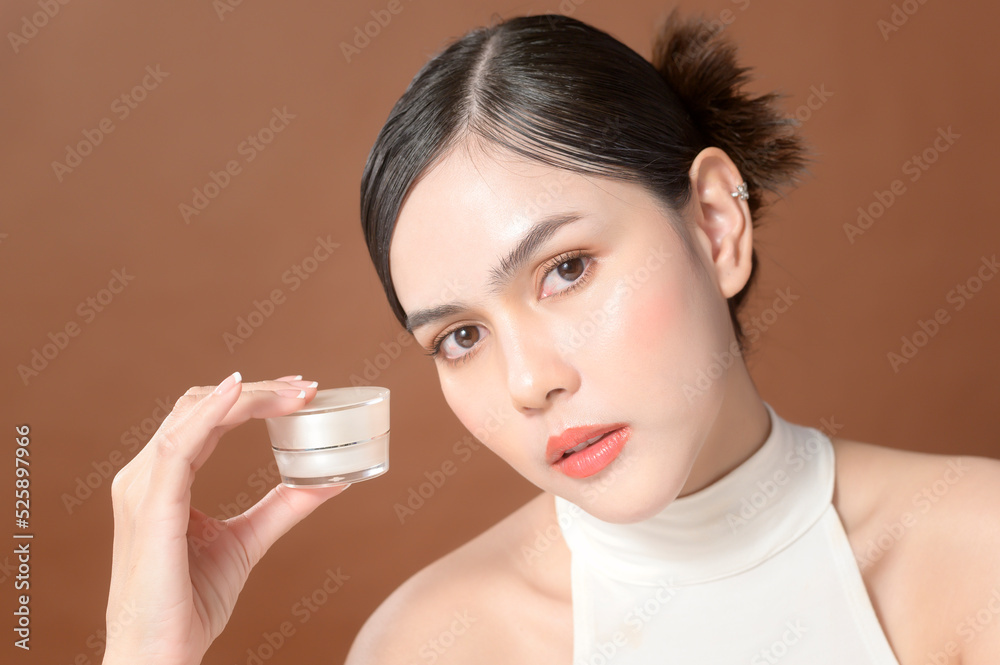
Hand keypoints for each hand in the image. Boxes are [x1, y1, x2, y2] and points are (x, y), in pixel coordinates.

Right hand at [102, 373, 349, 664]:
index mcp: (162, 480)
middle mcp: (145, 476)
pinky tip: (242, 395)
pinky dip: (212, 414)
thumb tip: (332, 481)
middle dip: (257, 391)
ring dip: (248, 396)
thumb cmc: (189, 603)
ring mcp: (143, 489)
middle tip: (307, 387)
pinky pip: (180, 446)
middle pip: (199, 406)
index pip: (206, 418)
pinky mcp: (151, 508)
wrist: (159, 656)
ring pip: (193, 415)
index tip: (299, 391)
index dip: (251, 397)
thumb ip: (283, 507)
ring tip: (296, 392)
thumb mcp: (247, 541)